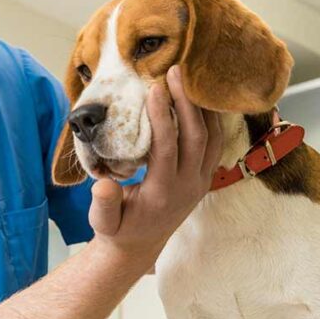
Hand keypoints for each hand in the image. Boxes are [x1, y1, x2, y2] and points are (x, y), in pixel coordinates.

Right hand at [88, 65, 223, 264]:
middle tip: (174, 71)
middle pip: (196, 137)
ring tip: (188, 77)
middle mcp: (188, 186)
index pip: (167, 148)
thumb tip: (103, 185)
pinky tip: (202, 97)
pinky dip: (212, 118)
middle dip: (186, 102)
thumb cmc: (117, 228)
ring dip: (202, 106)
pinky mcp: (205, 177)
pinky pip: (217, 144)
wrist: (140, 246)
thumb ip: (103, 205)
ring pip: (212, 138)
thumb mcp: (103, 222)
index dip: (162, 118)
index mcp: (162, 193)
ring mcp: (201, 182)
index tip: (154, 89)